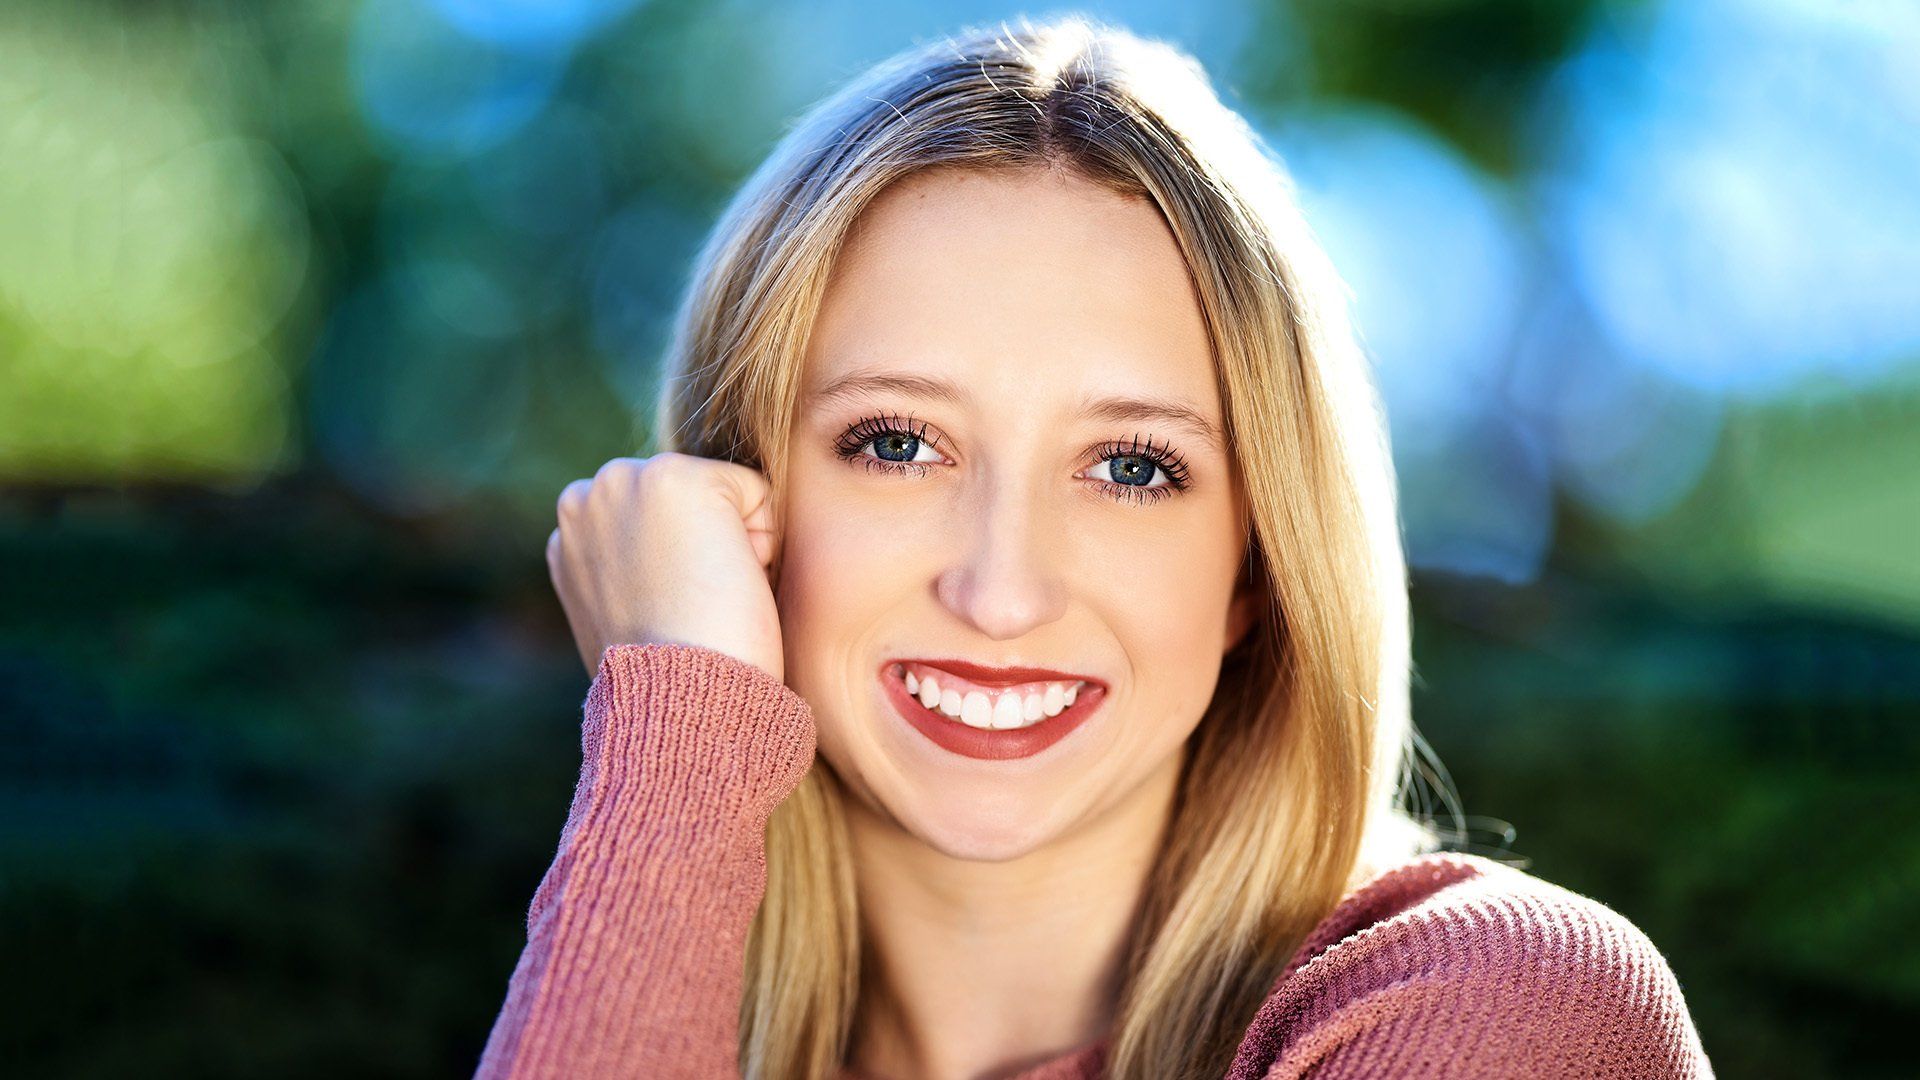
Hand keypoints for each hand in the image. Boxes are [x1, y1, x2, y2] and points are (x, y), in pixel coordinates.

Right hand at [546, 452, 783, 681]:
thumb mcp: (620, 620)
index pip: (657, 520)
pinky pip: (757, 493)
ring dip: (732, 542)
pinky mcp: (677, 479)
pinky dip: (763, 539)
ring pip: (722, 494)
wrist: (678, 704)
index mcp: (568, 534)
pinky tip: (731, 583)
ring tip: (708, 597)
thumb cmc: (665, 680)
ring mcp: (626, 481)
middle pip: (690, 499)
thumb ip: (624, 573)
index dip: (680, 570)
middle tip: (692, 607)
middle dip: (702, 545)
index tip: (672, 614)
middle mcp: (585, 496)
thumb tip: (657, 566)